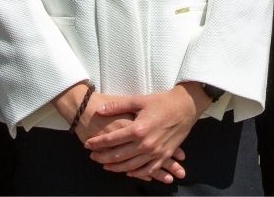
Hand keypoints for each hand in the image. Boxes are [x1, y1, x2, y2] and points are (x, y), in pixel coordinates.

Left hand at [48, 83, 181, 184]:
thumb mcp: (139, 100)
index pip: (111, 140)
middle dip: (102, 157)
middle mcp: (145, 144)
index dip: (97, 143)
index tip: (88, 144)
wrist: (186, 107)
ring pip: (131, 166)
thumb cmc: (162, 102)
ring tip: (105, 166)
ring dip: (116, 168)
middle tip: (92, 157)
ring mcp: (155, 152)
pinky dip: (137, 173)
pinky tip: (128, 172)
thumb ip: (118, 106)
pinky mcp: (164, 156)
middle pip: (118, 156)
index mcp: (137, 129)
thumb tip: (100, 110)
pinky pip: (148, 170)